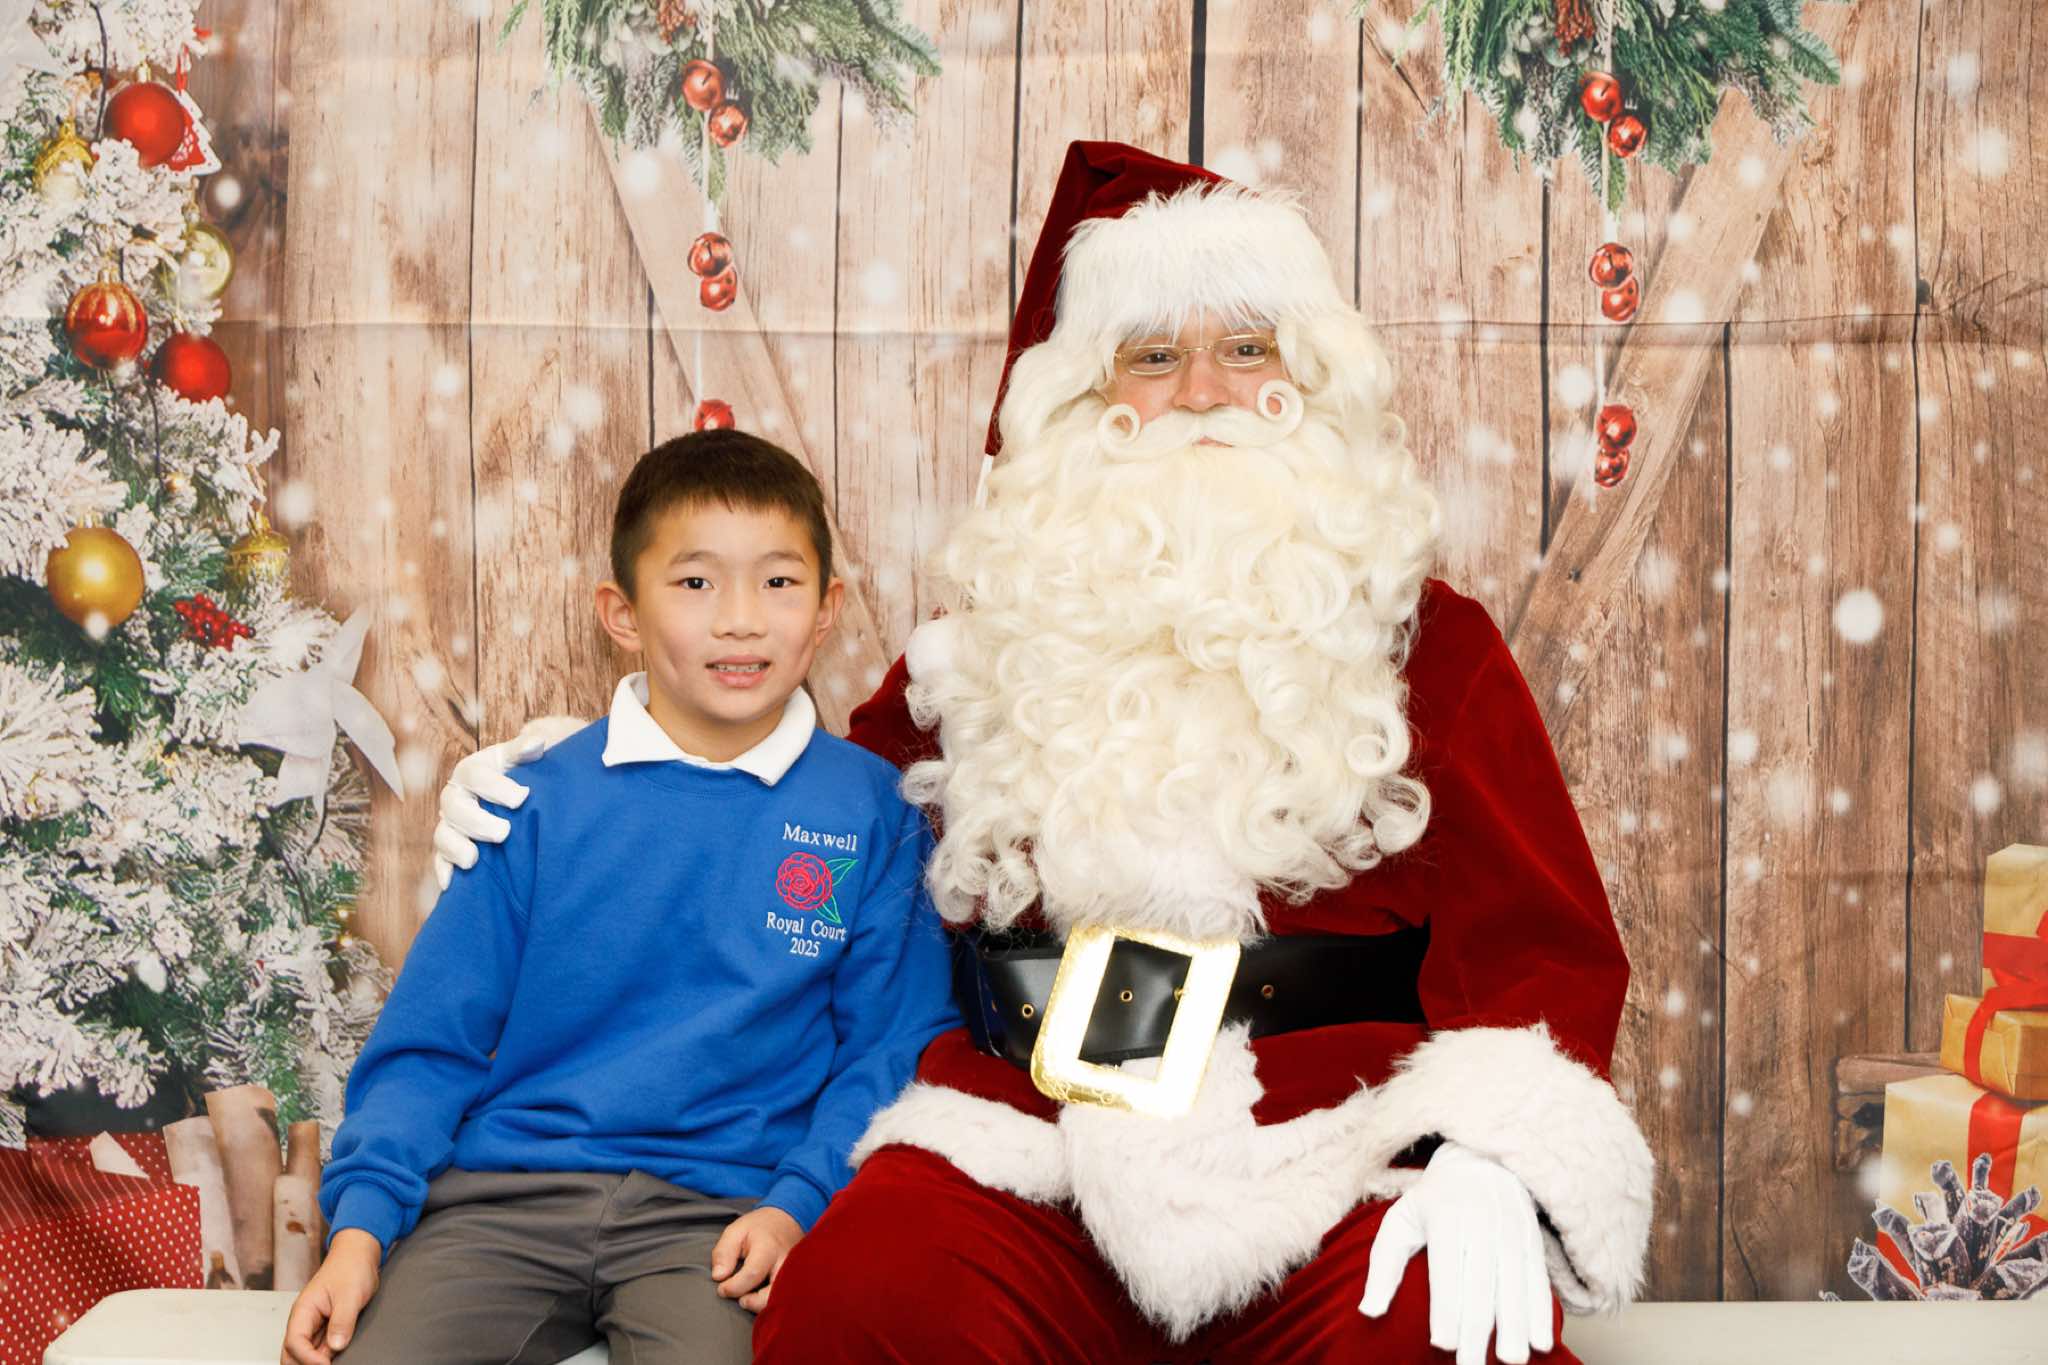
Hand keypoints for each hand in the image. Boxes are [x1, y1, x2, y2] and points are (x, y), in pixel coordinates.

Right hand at [281, 1228, 380, 1363]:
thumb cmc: (351, 1268)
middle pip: (292, 1354)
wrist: (358, 1256)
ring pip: (304, 1354)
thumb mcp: (350, 1294)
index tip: (326, 1364)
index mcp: (303, 1310)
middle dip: (304, 1364)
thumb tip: (337, 1345)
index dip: (308, 1358)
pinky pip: (319, 1350)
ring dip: (314, 1362)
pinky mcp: (325, 1329)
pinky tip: (336, 1359)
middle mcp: (304, 1321)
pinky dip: (324, 1358)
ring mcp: (314, 1326)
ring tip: (333, 1361)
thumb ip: (342, 1320)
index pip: (295, 1342)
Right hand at [430, 715, 584, 890]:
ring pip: (443, 835)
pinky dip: (444, 871)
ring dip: (456, 847)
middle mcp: (456, 796)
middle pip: (455, 807)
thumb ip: (526, 751)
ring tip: (473, 860)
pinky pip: (440, 860)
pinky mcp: (449, 849)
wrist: (517, 802)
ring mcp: (451, 824)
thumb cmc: (520, 777)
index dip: (496, 786)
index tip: (522, 798)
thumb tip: (536, 743)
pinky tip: (451, 883)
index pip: (475, 775)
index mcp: (472, 771)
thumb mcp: (523, 760)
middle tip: (504, 833)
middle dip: (477, 821)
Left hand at [710, 1206, 802, 1313]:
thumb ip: (723, 1253)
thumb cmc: (758, 1228)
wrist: (788, 1220)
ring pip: (784, 1301)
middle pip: (773, 1294)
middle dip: (754, 1303)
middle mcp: (785, 1263)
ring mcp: (796, 1274)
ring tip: (751, 1299)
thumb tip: (718, 1277)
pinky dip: (773, 1303)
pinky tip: (761, 1299)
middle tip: (741, 1299)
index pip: (752, 1274)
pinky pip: (788, 1299)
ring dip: (764, 1306)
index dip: (733, 1287)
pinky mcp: (798, 1281)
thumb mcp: (735, 1231)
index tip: (722, 1289)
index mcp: (768, 1248)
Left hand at [1358, 1141, 1551, 1364]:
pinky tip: (1541, 1343)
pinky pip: (1538, 1280)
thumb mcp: (1401, 1219)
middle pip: (1480, 1284)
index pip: (1445, 1270)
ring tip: (1511, 1360)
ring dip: (1514, 1326)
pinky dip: (1541, 1312)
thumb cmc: (1433, 1200)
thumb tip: (1368, 1311)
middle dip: (1477, 1328)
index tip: (1442, 1344)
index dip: (1445, 1308)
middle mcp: (1482, 1224)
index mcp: (1445, 1217)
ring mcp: (1512, 1231)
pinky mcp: (1533, 1241)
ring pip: (1514, 1285)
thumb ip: (1383, 1265)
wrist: (1482, 1159)